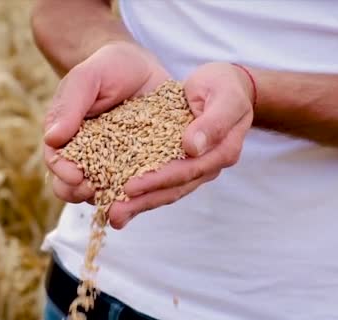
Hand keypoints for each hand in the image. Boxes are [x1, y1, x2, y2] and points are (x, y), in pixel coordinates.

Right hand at [43, 41, 169, 204]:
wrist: (138, 66)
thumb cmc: (105, 69)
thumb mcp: (86, 79)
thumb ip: (69, 105)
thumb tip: (52, 138)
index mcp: (67, 140)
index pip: (57, 164)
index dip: (62, 173)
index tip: (74, 175)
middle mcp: (87, 158)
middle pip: (75, 187)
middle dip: (80, 192)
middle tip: (92, 188)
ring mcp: (115, 166)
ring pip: (106, 192)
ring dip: (111, 199)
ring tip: (121, 196)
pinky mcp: (141, 167)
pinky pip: (138, 186)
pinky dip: (141, 193)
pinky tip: (148, 191)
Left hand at [108, 62, 255, 228]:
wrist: (225, 86)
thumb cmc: (224, 86)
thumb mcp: (225, 97)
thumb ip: (213, 122)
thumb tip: (191, 148)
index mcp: (221, 152)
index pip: (188, 171)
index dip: (159, 179)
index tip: (130, 186)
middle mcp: (207, 167)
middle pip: (173, 189)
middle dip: (143, 201)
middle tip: (113, 212)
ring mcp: (193, 169)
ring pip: (165, 191)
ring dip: (138, 205)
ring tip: (112, 216)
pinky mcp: (178, 165)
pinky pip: (158, 183)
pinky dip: (139, 193)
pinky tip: (115, 200)